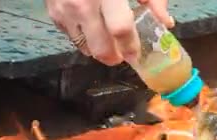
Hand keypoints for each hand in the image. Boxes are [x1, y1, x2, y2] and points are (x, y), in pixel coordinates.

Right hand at [46, 0, 174, 65]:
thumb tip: (165, 23)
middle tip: (123, 53)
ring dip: (97, 49)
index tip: (137, 54)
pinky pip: (70, 35)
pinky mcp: (52, 9)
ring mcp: (63, 7)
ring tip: (108, 40)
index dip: (131, 46)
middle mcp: (82, 2)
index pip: (120, 29)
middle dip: (114, 56)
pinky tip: (92, 26)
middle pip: (99, 46)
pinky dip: (82, 36)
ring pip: (83, 46)